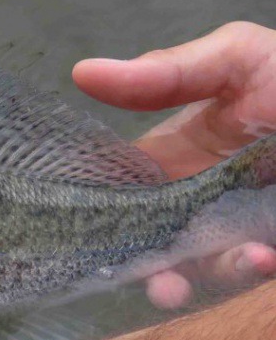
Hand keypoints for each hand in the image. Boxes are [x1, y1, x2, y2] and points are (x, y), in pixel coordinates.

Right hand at [74, 21, 275, 308]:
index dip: (97, 209)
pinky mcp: (266, 246)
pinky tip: (263, 258)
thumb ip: (167, 73)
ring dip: (201, 278)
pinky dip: (248, 271)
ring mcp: (237, 228)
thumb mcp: (240, 60)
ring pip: (199, 269)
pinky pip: (245, 270)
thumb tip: (81, 73)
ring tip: (226, 270)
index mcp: (174, 156)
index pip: (119, 189)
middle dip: (146, 265)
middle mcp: (197, 200)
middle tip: (158, 277)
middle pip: (150, 241)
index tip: (84, 225)